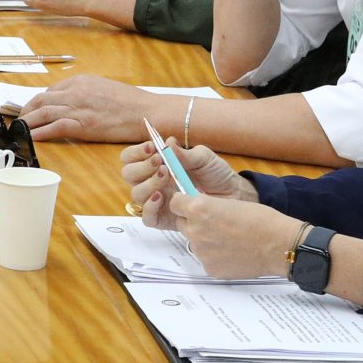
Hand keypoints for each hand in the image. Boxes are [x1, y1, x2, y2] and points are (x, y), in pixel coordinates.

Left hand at [18, 75, 169, 143]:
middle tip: (20, 120)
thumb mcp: (104, 88)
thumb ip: (85, 93)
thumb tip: (71, 102)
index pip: (51, 90)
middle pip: (40, 100)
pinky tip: (31, 137)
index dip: (37, 101)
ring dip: (28, 122)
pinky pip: (53, 128)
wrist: (146, 112)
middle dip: (26, 110)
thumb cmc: (131, 103)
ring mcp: (77, 108)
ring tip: (20, 130)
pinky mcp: (82, 125)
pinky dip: (39, 133)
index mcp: (81, 81)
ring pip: (42, 113)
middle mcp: (75, 91)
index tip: (32, 109)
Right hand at [120, 138, 254, 225]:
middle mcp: (153, 182)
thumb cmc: (216, 175)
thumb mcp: (204, 158)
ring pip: (136, 194)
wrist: (234, 195)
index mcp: (157, 165)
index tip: (151, 147)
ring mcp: (157, 201)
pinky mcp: (164, 219)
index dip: (136, 152)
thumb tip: (168, 143)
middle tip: (160, 163)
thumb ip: (185, 153)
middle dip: (142, 167)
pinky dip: (150, 207)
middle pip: (129, 174)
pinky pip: (147, 217)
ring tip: (167, 177)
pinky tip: (162, 198)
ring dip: (148, 183)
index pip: (131, 158)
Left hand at [163, 192, 302, 280]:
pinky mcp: (209, 268)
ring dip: (205, 240)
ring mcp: (200, 251)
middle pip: (182, 223)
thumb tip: (195, 210)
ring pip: (194, 242)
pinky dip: (215, 256)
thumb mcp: (229, 203)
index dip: (184, 204)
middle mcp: (194, 230)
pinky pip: (206, 259)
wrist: (278, 245)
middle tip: (216, 224)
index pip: (175, 203)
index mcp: (198, 209)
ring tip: (229, 239)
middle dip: (193, 222)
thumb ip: (207, 207)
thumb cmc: (260, 219)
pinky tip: (233, 253)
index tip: (191, 205)